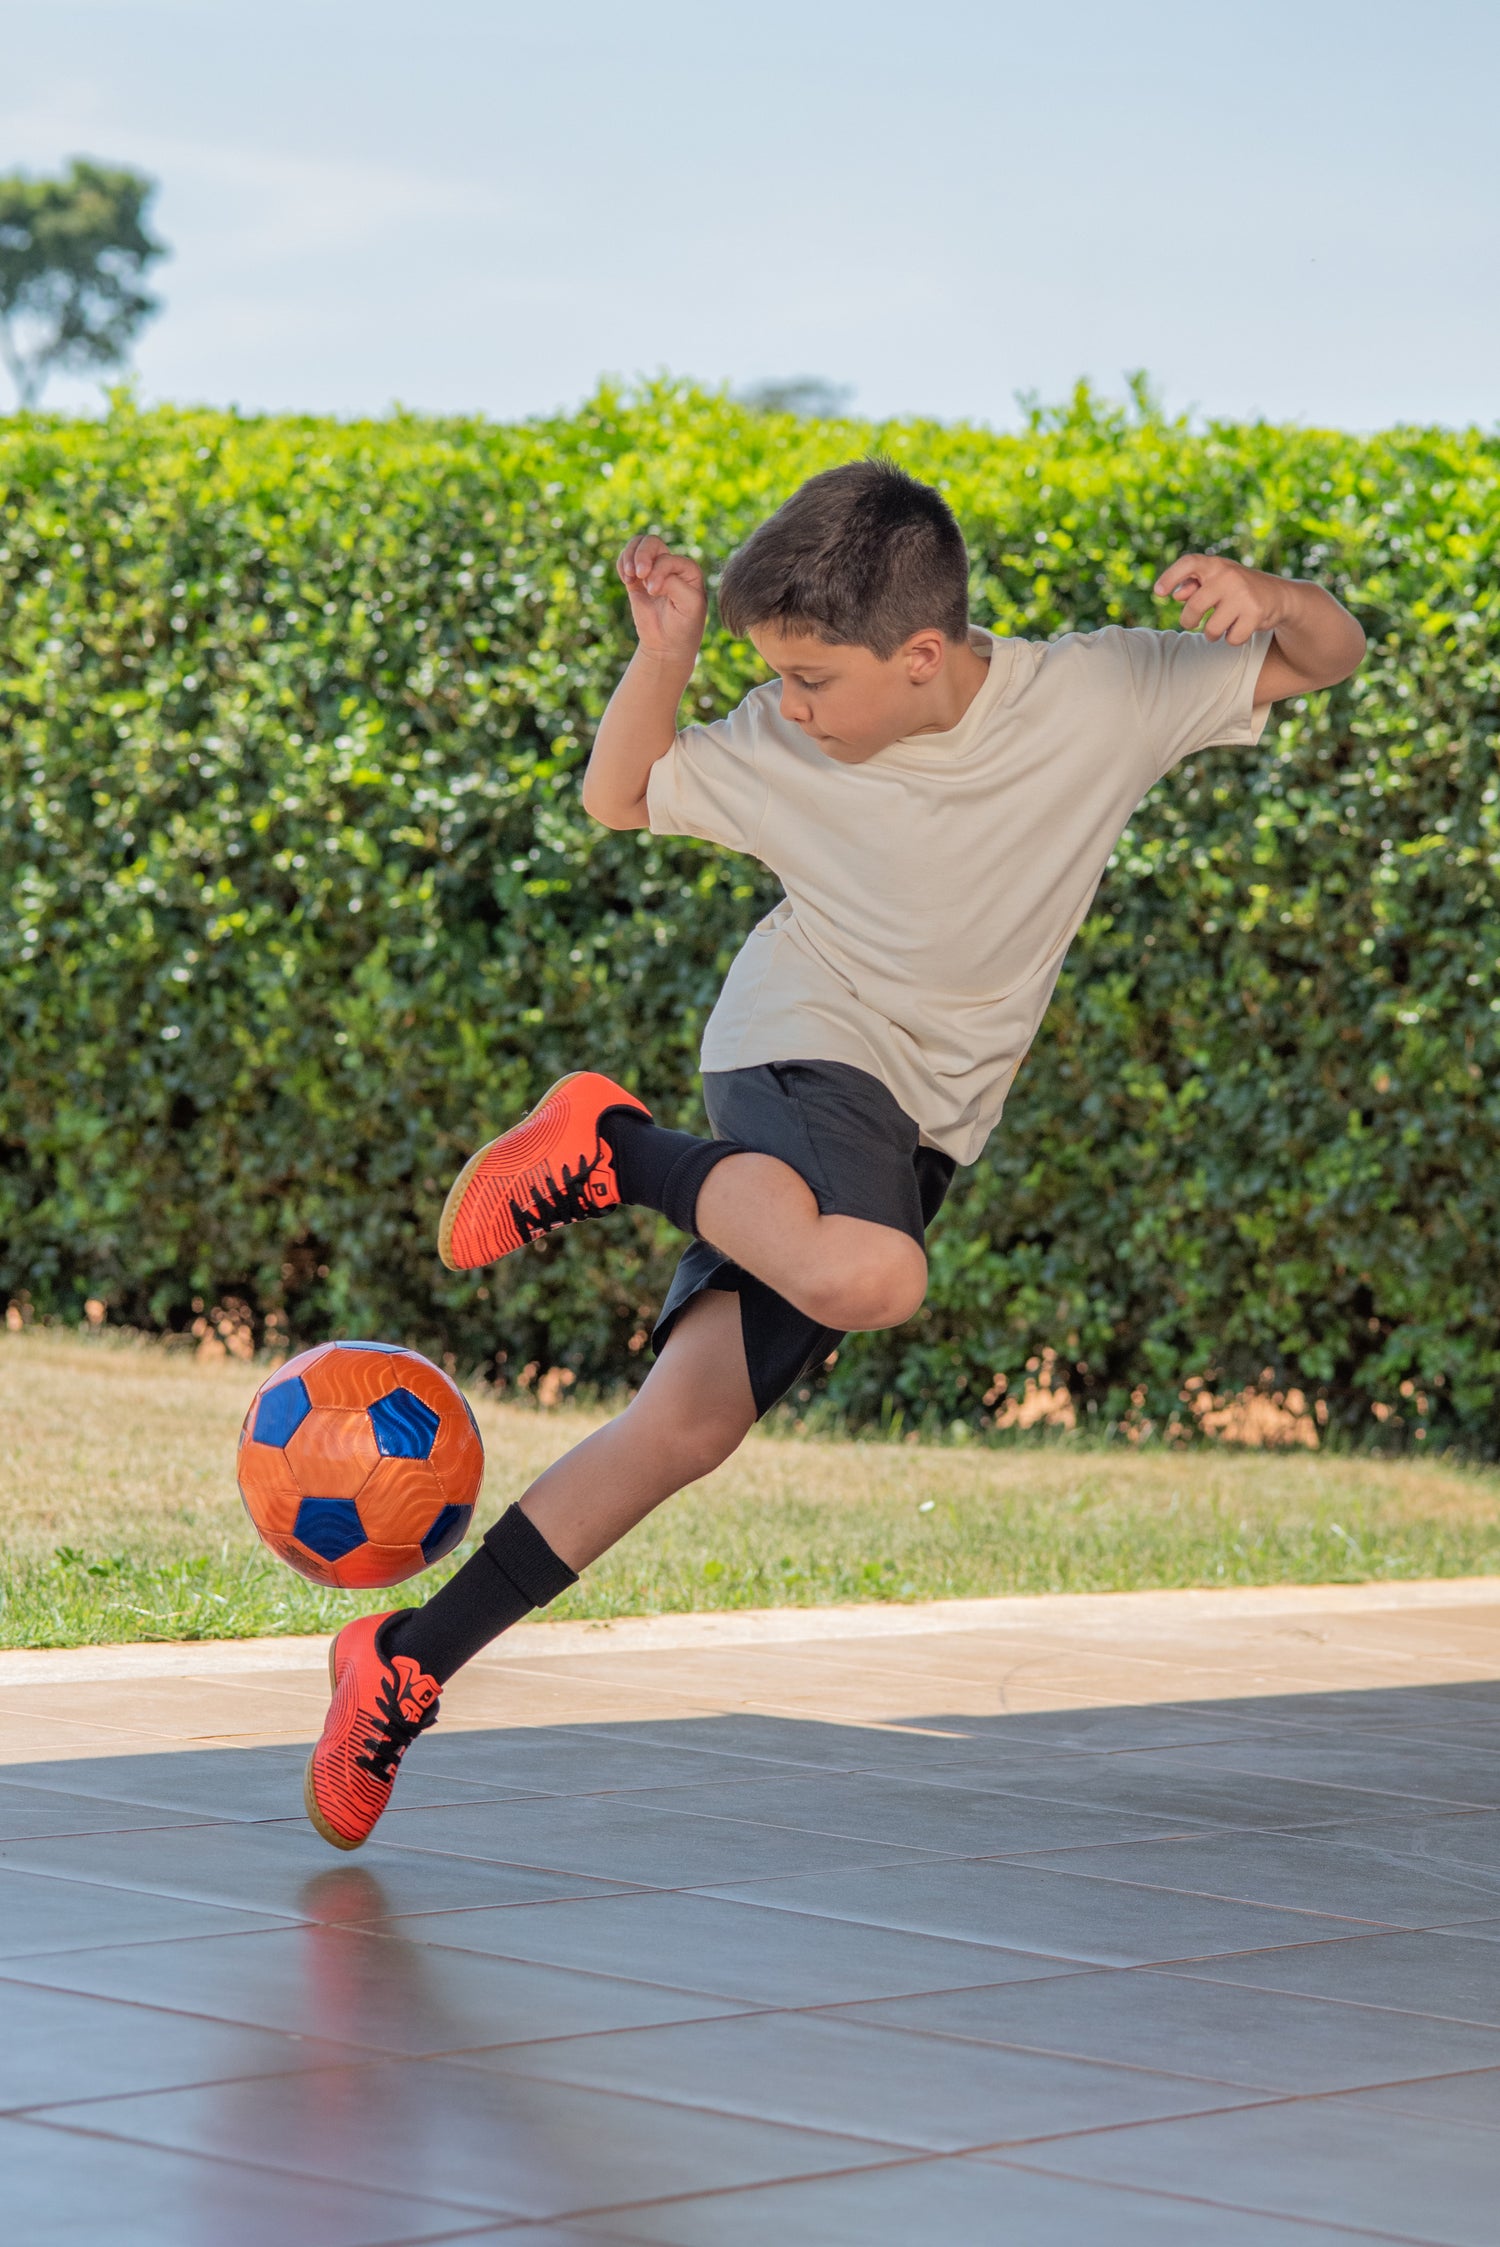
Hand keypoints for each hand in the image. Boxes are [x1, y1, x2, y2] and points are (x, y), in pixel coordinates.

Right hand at [617, 534, 707, 666]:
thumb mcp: (688, 606)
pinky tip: (627, 581)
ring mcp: (653, 570)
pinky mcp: (637, 580)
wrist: (667, 646)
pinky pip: (626, 559)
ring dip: (629, 556)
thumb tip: (648, 576)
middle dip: (642, 555)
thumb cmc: (684, 626)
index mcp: (689, 570)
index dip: (659, 571)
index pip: (668, 558)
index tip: (653, 591)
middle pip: (652, 543)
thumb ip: (674, 584)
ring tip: (629, 577)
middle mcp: (672, 565)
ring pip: (638, 544)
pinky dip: (622, 564)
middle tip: (638, 575)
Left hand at [1153, 554, 1291, 644]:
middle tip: (1190, 624)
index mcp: (1215, 565)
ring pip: (1211, 629)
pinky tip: (1239, 628)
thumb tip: (1177, 595)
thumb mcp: (1215, 581)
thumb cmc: (1236, 589)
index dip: (1170, 577)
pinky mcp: (1255, 613)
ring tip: (1219, 627)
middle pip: (1194, 607)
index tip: (1158, 593)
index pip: (1189, 563)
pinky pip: (1231, 639)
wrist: (1278, 595)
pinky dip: (1232, 639)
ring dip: (1211, 634)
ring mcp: (1243, 594)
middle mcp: (1228, 576)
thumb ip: (1193, 585)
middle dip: (1188, 621)